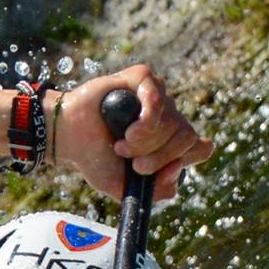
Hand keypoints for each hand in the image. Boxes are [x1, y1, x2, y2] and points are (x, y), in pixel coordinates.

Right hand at [53, 63, 214, 202]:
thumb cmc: (95, 158)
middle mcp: (167, 116)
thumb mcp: (125, 187)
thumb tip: (177, 169)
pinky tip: (128, 130)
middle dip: (160, 157)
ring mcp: (157, 95)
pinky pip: (158, 98)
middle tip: (134, 164)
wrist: (67, 138)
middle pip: (187, 137)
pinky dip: (146, 121)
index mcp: (168, 141)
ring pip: (172, 122)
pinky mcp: (142, 78)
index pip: (201, 148)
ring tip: (120, 146)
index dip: (187, 159)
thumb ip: (155, 190)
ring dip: (144, 143)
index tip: (166, 169)